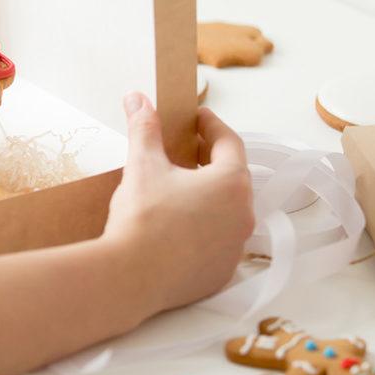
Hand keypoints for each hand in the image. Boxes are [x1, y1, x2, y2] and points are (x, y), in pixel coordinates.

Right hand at [102, 93, 253, 312]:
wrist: (131, 276)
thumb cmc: (142, 216)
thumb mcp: (142, 165)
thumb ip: (144, 128)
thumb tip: (138, 99)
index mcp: (231, 182)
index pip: (229, 142)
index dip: (211, 126)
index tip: (196, 118)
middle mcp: (243, 214)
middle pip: (231, 178)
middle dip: (209, 162)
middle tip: (185, 152)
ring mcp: (235, 248)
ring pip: (226, 213)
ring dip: (208, 199)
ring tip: (179, 192)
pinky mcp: (221, 274)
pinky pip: (217, 244)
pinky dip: (203, 232)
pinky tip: (178, 229)